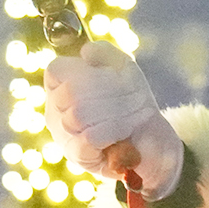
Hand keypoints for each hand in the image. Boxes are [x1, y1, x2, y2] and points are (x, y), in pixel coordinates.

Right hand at [42, 40, 183, 196]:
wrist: (153, 140)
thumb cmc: (133, 102)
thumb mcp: (124, 69)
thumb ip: (104, 52)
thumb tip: (86, 52)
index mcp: (61, 85)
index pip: (58, 70)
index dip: (89, 72)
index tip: (115, 78)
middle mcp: (55, 108)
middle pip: (72, 91)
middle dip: (111, 93)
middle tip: (135, 101)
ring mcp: (62, 133)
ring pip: (79, 114)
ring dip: (116, 114)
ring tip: (130, 119)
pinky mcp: (76, 155)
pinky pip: (89, 137)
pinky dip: (112, 134)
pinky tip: (122, 136)